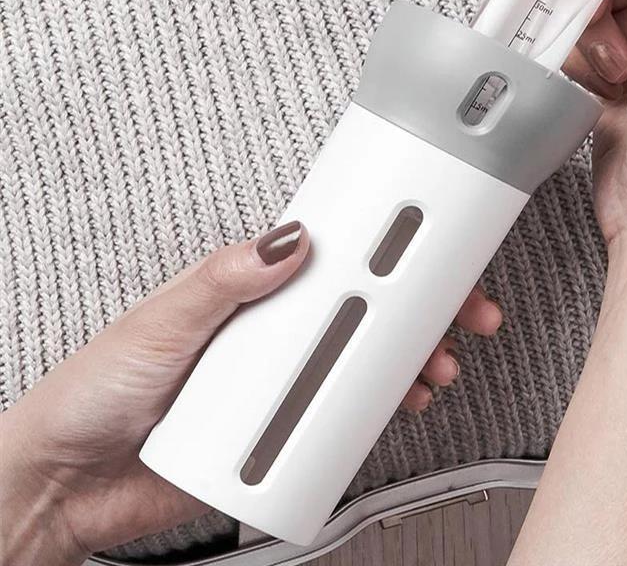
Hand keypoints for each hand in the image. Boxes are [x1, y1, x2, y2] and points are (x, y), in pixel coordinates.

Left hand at [0, 221, 501, 563]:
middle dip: (422, 308)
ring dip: (413, 359)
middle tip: (463, 312)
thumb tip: (288, 241)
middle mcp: (276, 331)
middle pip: (363, 308)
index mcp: (250, 291)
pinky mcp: (282, 429)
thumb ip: (222, 282)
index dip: (382, 248)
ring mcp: (283, 380)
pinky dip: (382, 407)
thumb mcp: (160, 321)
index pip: (330, 258)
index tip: (429, 243)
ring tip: (434, 367)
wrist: (69, 479)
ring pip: (364, 361)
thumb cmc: (98, 386)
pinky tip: (402, 403)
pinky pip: (344, 415)